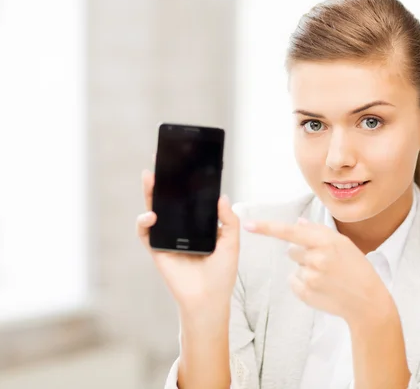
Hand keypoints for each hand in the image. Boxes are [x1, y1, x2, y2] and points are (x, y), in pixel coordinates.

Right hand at [136, 156, 239, 314]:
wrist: (208, 299)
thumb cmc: (222, 273)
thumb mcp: (232, 243)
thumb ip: (229, 220)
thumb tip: (223, 197)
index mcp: (199, 225)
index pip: (190, 199)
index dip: (186, 183)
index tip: (185, 163)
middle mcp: (182, 228)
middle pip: (170, 200)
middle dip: (164, 182)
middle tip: (160, 162)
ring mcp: (168, 238)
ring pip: (155, 210)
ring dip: (150, 194)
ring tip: (150, 178)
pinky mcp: (157, 250)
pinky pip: (146, 233)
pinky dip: (144, 223)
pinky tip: (151, 215)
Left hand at [244, 217, 390, 325]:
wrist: (367, 301)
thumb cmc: (357, 269)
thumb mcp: (344, 244)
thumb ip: (319, 231)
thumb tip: (298, 223)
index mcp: (326, 242)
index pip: (290, 232)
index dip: (267, 228)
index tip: (248, 225)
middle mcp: (316, 259)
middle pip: (292, 250)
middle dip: (304, 254)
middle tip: (325, 263)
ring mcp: (310, 278)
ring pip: (295, 267)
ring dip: (306, 269)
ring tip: (327, 277)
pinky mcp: (305, 293)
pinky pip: (295, 281)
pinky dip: (305, 283)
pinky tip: (322, 287)